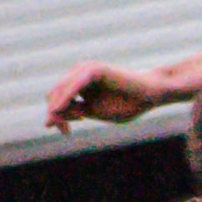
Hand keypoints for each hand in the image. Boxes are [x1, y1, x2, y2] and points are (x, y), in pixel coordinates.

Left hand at [45, 62, 170, 131]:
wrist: (151, 94)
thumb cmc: (127, 103)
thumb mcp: (95, 111)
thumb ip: (74, 112)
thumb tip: (49, 118)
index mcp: (79, 82)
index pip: (57, 98)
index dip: (56, 116)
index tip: (66, 133)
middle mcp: (79, 72)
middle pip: (55, 94)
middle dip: (55, 114)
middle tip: (65, 132)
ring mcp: (86, 69)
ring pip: (60, 90)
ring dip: (58, 109)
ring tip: (66, 126)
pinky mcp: (94, 70)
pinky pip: (73, 86)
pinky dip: (65, 99)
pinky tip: (59, 109)